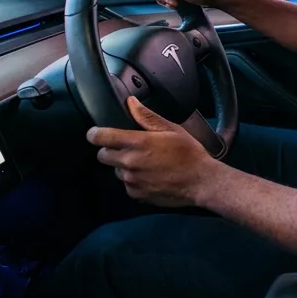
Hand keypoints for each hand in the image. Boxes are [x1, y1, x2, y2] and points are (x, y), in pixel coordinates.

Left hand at [87, 98, 221, 207]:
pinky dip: (134, 180)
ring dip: (124, 166)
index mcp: (137, 142)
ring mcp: (131, 180)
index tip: (97, 133)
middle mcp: (129, 162)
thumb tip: (131, 103)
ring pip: (116, 170)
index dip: (95, 134)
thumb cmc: (190, 153)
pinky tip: (151, 176)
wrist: (201, 181)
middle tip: (130, 148)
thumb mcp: (172, 129)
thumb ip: (147, 116)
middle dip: (111, 150)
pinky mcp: (136, 194)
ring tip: (146, 163)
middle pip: (102, 155)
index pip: (100, 137)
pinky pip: (127, 184)